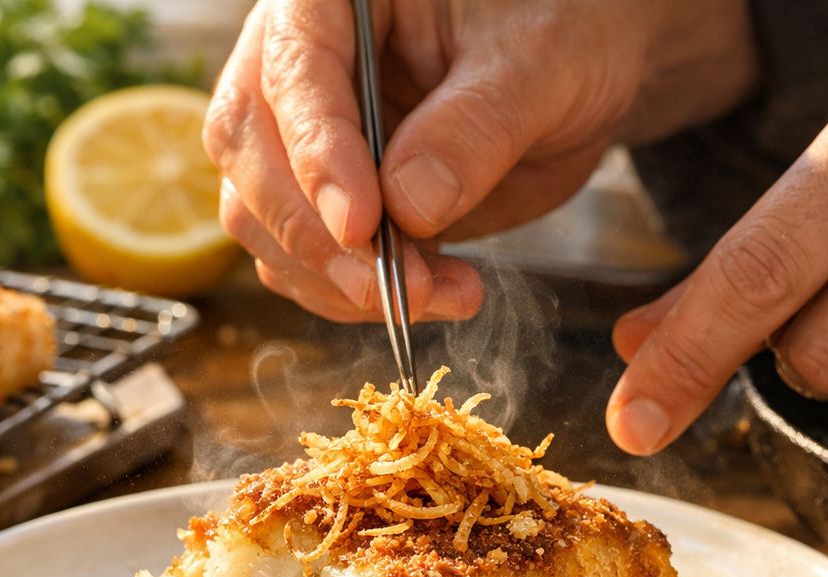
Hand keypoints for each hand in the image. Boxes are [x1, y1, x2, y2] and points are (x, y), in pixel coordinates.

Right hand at [205, 0, 756, 322]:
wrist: (575, 74)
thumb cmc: (561, 30)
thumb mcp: (543, 61)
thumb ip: (478, 124)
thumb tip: (409, 206)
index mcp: (332, 0)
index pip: (293, 73)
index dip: (317, 154)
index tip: (361, 225)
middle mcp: (296, 65)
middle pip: (252, 157)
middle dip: (319, 239)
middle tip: (397, 289)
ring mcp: (301, 139)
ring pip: (263, 222)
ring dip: (338, 281)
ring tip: (441, 294)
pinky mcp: (323, 202)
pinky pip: (303, 263)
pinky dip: (355, 297)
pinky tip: (435, 294)